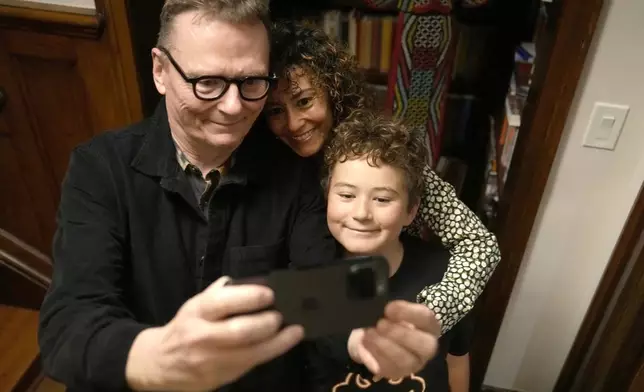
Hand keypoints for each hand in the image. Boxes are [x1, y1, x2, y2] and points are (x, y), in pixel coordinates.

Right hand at [126, 276, 303, 390]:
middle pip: (241, 331)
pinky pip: (251, 365)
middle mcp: (203, 336)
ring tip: (293, 330)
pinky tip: (285, 343)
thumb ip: (221, 293)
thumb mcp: (196, 304)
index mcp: (198, 311)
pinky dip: (271, 352)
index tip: (271, 294)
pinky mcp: (221, 378)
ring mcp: (212, 360)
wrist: (158, 364)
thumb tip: (254, 281)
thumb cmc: (185, 327)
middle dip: (267, 322)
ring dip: (278, 341)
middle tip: (281, 314)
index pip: (224, 301)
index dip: (251, 297)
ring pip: (251, 353)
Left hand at [347, 300, 439, 378]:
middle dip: (401, 335)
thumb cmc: (394, 318)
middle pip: (424, 345)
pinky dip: (375, 356)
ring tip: (369, 333)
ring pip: (406, 361)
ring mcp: (414, 363)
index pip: (426, 318)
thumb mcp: (396, 309)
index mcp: (430, 326)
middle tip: (381, 324)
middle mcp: (427, 347)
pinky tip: (365, 343)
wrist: (384, 334)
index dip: (408, 313)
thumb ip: (394, 309)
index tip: (389, 308)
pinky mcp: (398, 373)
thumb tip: (385, 309)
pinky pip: (389, 369)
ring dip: (385, 347)